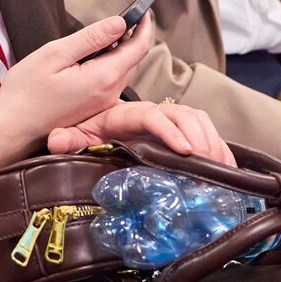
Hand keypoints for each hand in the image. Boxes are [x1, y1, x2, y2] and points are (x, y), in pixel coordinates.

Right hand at [0, 12, 157, 159]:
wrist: (12, 130)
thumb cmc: (27, 91)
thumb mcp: (55, 54)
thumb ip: (91, 39)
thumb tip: (120, 23)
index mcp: (103, 77)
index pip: (138, 48)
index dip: (144, 26)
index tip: (144, 8)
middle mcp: (110, 94)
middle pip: (134, 60)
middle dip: (135, 36)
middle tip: (129, 16)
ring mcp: (103, 105)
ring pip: (124, 71)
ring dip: (124, 51)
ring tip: (111, 32)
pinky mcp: (94, 111)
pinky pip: (112, 82)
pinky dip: (112, 64)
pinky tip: (95, 56)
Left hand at [50, 100, 236, 165]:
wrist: (87, 123)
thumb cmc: (84, 128)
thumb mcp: (75, 133)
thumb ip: (68, 138)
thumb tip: (55, 140)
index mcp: (126, 115)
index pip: (152, 116)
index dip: (170, 131)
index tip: (185, 151)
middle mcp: (148, 114)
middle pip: (182, 115)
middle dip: (198, 137)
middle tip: (208, 164)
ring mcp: (164, 121)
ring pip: (195, 119)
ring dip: (210, 140)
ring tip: (218, 167)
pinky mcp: (174, 131)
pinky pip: (202, 128)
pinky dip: (217, 144)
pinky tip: (225, 165)